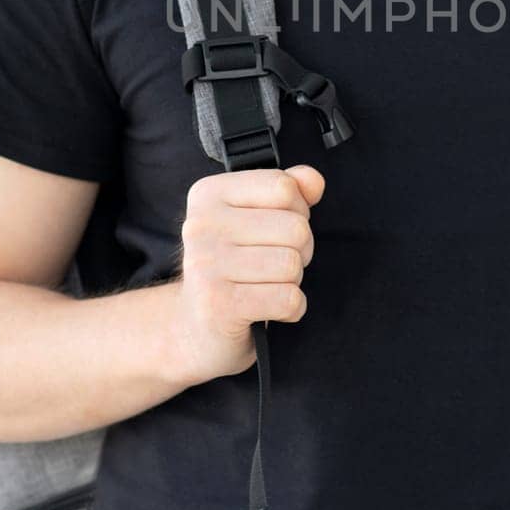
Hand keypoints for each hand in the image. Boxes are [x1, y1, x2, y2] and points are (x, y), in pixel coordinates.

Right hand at [165, 164, 324, 384]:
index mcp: (209, 194)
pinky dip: (291, 308)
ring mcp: (206, 265)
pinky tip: (269, 309)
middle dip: (299, 251)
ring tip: (266, 286)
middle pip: (295, 227)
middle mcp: (201, 225)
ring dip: (292, 281)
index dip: (297, 211)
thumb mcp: (257, 219)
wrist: (195, 328)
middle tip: (273, 265)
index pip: (283, 186)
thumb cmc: (233, 268)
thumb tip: (314, 181)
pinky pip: (288, 299)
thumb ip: (290, 192)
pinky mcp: (218, 305)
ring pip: (292, 264)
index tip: (276, 231)